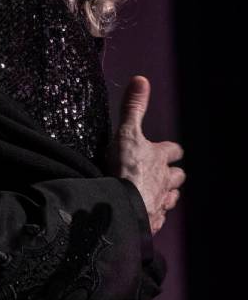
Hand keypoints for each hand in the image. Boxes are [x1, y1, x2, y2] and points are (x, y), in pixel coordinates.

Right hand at [108, 76, 184, 234]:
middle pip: (177, 176)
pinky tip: (145, 212)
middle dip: (171, 174)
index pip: (173, 150)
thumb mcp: (126, 132)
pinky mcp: (152, 219)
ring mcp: (160, 201)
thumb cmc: (125, 168)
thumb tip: (141, 80)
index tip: (165, 149)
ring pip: (171, 196)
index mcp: (159, 157)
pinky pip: (158, 216)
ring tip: (155, 192)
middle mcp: (164, 180)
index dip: (170, 149)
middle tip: (160, 172)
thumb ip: (133, 108)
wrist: (122, 206)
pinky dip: (153, 213)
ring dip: (166, 193)